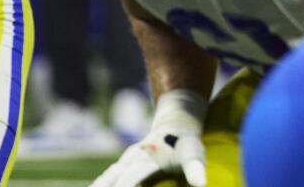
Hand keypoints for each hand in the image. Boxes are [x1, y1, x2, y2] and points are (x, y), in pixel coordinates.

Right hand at [92, 90, 206, 186]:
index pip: (130, 181)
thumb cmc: (185, 143)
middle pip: (112, 182)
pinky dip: (101, 186)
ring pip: (105, 180)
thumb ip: (194, 170)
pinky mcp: (123, 167)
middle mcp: (130, 161)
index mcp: (145, 161)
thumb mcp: (193, 154)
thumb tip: (201, 184)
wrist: (175, 123)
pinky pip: (106, 180)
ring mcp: (124, 163)